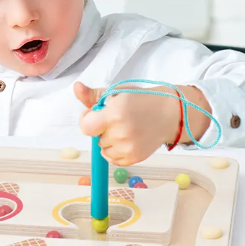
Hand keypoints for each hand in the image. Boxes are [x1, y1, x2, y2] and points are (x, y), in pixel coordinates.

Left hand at [74, 81, 210, 165]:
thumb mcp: (116, 92)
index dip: (87, 120)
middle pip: (96, 137)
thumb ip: (92, 95)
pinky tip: (128, 139)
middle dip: (102, 128)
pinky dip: (116, 151)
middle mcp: (121, 133)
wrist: (169, 113)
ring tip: (125, 129)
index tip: (97, 114)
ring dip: (109, 141)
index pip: (85, 127)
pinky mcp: (134, 158)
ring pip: (103, 149)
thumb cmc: (140, 100)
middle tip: (118, 119)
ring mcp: (128, 148)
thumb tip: (76, 86)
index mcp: (114, 113)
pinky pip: (113, 159)